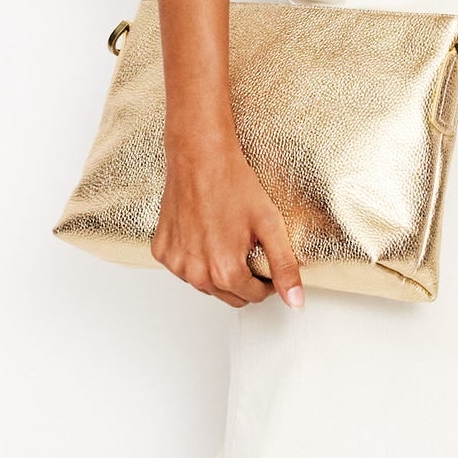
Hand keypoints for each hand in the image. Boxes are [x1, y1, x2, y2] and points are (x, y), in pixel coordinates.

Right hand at [151, 133, 303, 309]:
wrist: (199, 157)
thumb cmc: (232, 184)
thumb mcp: (269, 224)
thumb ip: (284, 267)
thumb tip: (295, 301)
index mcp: (225, 271)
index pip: (254, 296)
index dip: (266, 280)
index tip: (266, 261)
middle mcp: (196, 274)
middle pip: (230, 295)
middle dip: (244, 280)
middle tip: (249, 249)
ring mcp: (176, 264)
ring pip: (206, 285)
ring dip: (218, 271)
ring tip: (227, 239)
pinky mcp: (162, 252)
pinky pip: (184, 268)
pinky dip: (195, 259)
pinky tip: (205, 235)